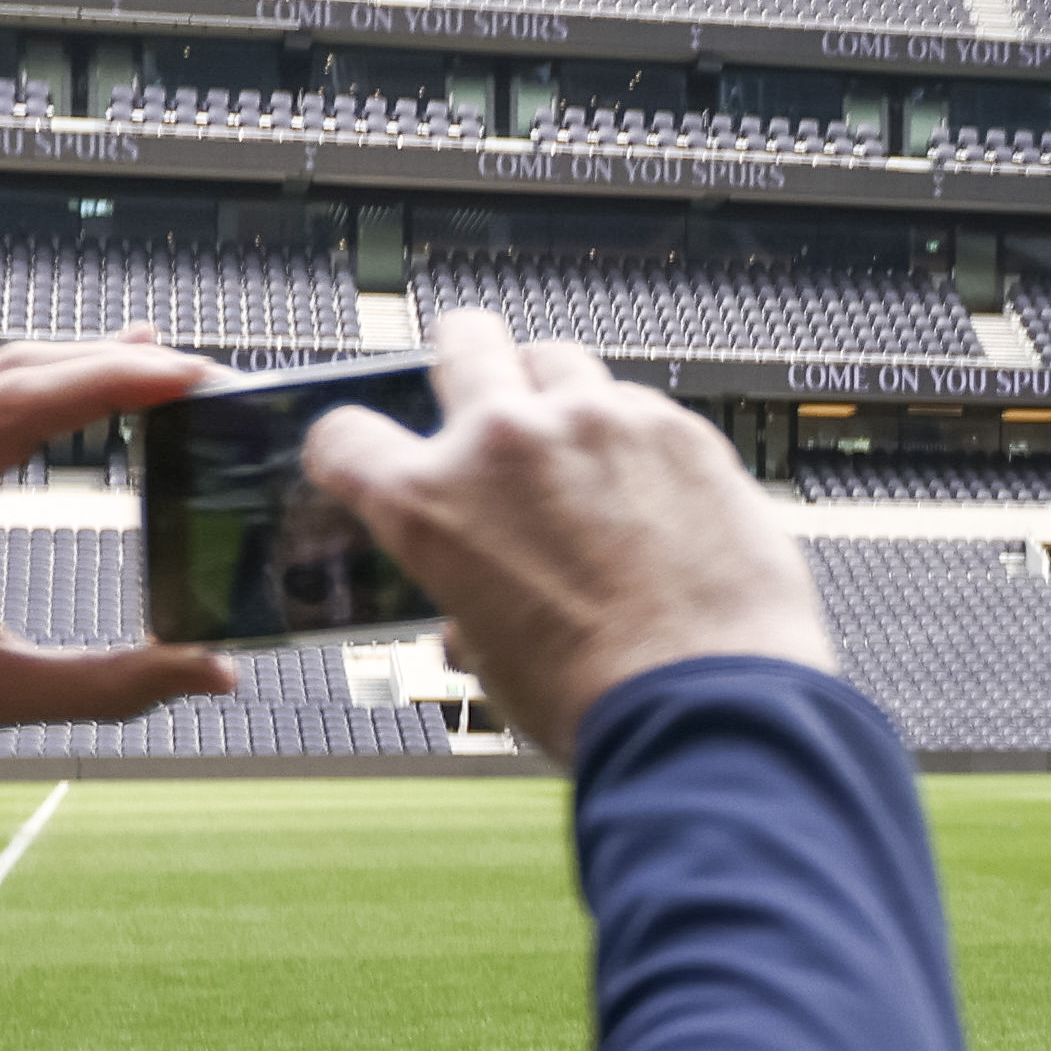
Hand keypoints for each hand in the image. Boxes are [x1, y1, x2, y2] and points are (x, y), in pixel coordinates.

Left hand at [0, 333, 240, 850]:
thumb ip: (109, 684)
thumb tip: (213, 669)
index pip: (15, 406)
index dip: (107, 380)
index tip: (183, 373)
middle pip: (7, 375)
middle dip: (105, 363)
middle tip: (195, 371)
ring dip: (74, 368)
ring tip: (160, 365)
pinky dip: (39, 392)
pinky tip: (90, 387)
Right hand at [304, 308, 829, 753]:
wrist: (704, 709)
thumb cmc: (595, 701)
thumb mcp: (492, 662)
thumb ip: (471, 609)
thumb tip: (473, 618)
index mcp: (430, 503)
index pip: (346, 437)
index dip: (348, 449)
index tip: (362, 453)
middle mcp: (504, 441)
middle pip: (464, 341)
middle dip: (464, 358)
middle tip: (481, 385)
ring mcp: (596, 421)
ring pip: (558, 362)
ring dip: (557, 397)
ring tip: (579, 448)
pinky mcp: (676, 428)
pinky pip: (640, 407)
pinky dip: (635, 438)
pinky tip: (653, 490)